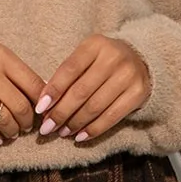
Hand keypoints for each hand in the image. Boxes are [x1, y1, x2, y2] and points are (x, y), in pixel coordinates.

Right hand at [0, 33, 47, 146]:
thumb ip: (17, 72)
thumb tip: (42, 95)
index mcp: (2, 57)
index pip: (33, 84)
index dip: (42, 103)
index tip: (42, 112)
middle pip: (20, 106)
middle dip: (27, 122)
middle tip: (26, 126)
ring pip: (3, 119)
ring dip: (12, 131)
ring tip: (12, 133)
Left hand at [33, 36, 152, 142]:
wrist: (140, 60)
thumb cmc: (102, 62)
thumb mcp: (85, 58)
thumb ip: (67, 76)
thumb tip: (44, 105)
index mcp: (95, 44)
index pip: (69, 69)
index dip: (53, 91)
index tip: (39, 109)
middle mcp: (113, 57)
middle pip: (81, 91)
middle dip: (61, 113)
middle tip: (47, 128)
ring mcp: (128, 75)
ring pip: (95, 106)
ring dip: (75, 123)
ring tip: (62, 132)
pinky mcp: (138, 93)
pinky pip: (111, 116)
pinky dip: (93, 129)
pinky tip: (80, 136)